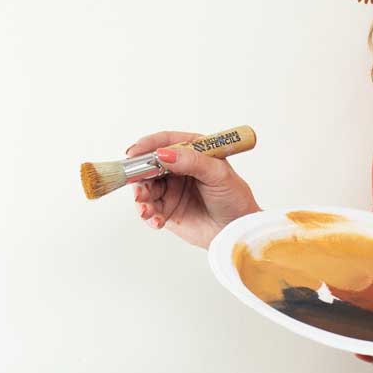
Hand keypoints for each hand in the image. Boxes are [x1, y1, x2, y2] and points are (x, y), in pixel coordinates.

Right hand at [127, 130, 261, 249]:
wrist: (238, 230)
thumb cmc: (234, 197)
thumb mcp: (217, 174)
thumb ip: (191, 162)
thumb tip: (163, 154)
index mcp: (192, 151)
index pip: (166, 142)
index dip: (148, 145)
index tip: (134, 153)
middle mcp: (178, 167)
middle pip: (149, 165)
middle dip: (139, 175)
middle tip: (138, 187)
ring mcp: (171, 189)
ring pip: (146, 188)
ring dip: (142, 198)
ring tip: (146, 209)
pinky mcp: (167, 210)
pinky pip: (150, 210)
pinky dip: (148, 215)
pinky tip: (156, 221)